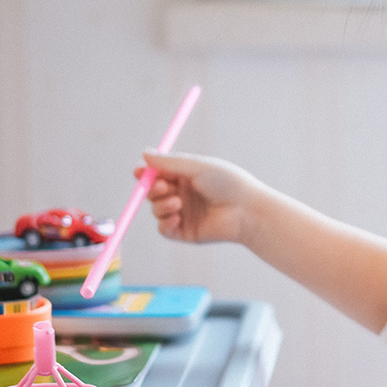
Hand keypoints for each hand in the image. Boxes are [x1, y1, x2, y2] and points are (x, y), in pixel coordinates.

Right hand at [138, 151, 261, 245]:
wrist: (247, 210)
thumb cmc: (228, 183)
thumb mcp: (197, 167)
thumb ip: (169, 163)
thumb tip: (144, 154)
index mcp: (186, 176)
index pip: (158, 174)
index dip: (146, 174)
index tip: (139, 172)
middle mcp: (183, 195)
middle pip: (153, 192)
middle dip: (152, 189)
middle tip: (162, 187)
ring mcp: (184, 214)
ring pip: (156, 210)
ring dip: (160, 205)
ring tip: (177, 202)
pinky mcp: (186, 232)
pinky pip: (164, 230)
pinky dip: (164, 223)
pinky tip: (177, 217)